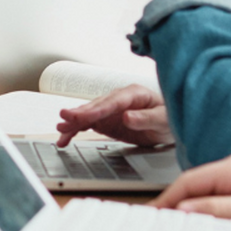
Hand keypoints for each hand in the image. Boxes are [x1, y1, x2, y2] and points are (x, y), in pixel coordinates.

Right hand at [56, 84, 172, 147]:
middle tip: (64, 117)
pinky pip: (89, 124)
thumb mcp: (163, 118)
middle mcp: (118, 100)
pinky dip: (77, 130)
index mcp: (133, 94)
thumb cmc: (169, 117)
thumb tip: (128, 117)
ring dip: (74, 122)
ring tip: (61, 128)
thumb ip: (146, 118)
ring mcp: (111, 110)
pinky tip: (66, 137)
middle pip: (96, 106)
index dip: (97, 109)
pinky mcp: (107, 121)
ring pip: (89, 115)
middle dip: (79, 113)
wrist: (170, 124)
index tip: (84, 115)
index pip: (112, 102)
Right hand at [153, 153, 230, 230]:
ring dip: (190, 200)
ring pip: (206, 186)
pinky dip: (205, 201)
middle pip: (195, 181)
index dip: (168, 196)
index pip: (189, 180)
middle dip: (175, 198)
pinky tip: (202, 213)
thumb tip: (184, 207)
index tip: (153, 211)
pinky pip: (219, 190)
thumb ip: (216, 208)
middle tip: (159, 217)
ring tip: (175, 217)